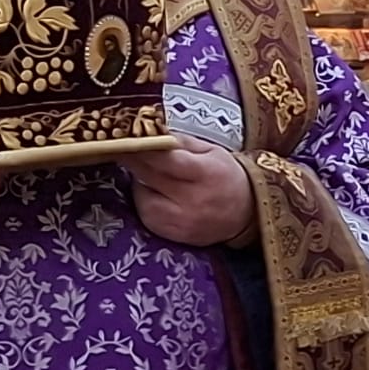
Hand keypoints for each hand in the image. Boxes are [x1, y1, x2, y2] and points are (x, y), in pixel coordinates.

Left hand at [126, 137, 255, 246]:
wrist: (246, 212)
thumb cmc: (225, 176)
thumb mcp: (211, 150)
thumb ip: (181, 142)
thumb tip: (152, 134)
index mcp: (205, 173)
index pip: (166, 159)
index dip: (143, 148)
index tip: (126, 138)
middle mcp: (193, 200)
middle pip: (150, 177)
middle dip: (133, 161)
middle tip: (123, 149)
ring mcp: (183, 221)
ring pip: (143, 198)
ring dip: (139, 184)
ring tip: (148, 176)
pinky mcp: (175, 236)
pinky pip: (148, 216)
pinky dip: (145, 202)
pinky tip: (154, 194)